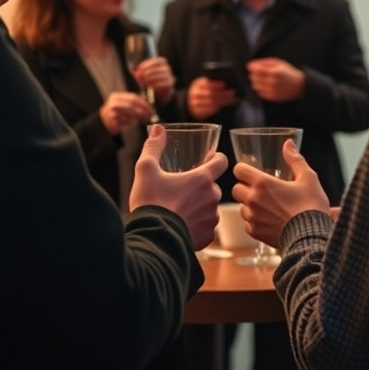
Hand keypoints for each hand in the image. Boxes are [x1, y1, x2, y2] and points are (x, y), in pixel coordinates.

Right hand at [99, 91, 151, 134]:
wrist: (101, 123)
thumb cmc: (115, 113)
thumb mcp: (122, 104)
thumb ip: (132, 102)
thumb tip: (146, 103)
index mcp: (116, 96)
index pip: (133, 97)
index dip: (143, 103)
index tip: (149, 108)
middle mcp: (113, 103)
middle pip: (132, 105)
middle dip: (142, 110)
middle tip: (149, 115)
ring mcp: (112, 112)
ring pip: (130, 114)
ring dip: (137, 117)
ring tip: (141, 119)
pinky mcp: (112, 121)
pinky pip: (126, 122)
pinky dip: (131, 122)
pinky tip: (131, 122)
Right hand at [130, 124, 226, 248]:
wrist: (151, 240)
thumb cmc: (150, 203)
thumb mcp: (146, 170)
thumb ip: (153, 147)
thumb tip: (158, 129)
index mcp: (201, 179)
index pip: (222, 162)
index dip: (216, 159)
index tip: (208, 161)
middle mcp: (212, 198)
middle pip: (213, 186)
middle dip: (202, 187)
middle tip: (183, 190)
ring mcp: (211, 219)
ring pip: (210, 208)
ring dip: (200, 207)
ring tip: (180, 210)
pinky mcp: (206, 238)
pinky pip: (207, 228)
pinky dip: (197, 226)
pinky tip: (182, 226)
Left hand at [131, 55, 175, 104]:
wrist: (159, 94)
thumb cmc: (150, 81)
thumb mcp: (145, 75)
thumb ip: (141, 71)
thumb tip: (132, 68)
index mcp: (162, 63)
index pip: (158, 61)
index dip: (148, 63)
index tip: (140, 68)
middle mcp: (167, 68)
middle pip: (159, 68)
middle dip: (148, 72)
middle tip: (139, 76)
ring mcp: (170, 76)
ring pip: (162, 75)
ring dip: (151, 78)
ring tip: (143, 81)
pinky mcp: (170, 84)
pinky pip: (165, 83)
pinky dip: (156, 84)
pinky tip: (149, 86)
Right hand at [186, 76, 237, 118]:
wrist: (191, 101)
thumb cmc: (203, 91)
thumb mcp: (205, 85)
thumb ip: (213, 84)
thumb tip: (227, 84)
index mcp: (198, 84)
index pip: (206, 84)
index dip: (215, 84)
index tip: (224, 84)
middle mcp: (195, 93)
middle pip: (209, 94)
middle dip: (222, 94)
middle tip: (231, 94)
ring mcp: (194, 103)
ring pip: (208, 103)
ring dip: (220, 102)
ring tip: (230, 100)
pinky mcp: (196, 112)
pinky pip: (205, 111)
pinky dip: (213, 109)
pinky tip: (219, 107)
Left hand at [232, 139, 328, 248]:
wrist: (312, 237)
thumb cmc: (311, 205)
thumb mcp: (308, 178)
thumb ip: (295, 159)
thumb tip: (288, 144)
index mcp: (262, 183)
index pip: (239, 170)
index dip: (244, 169)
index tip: (251, 172)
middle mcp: (253, 200)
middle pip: (236, 189)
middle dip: (245, 188)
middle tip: (259, 189)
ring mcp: (253, 218)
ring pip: (242, 207)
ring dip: (250, 206)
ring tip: (267, 206)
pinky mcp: (256, 233)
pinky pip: (248, 224)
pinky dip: (255, 222)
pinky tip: (269, 220)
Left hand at [245, 57, 305, 102]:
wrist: (299, 86)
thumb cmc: (288, 72)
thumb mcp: (278, 62)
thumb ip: (263, 62)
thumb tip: (249, 65)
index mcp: (274, 71)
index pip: (255, 69)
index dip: (251, 67)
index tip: (251, 66)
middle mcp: (272, 82)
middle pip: (253, 78)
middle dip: (253, 74)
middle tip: (258, 72)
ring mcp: (272, 90)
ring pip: (255, 86)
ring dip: (256, 81)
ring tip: (262, 79)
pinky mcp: (272, 97)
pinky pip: (259, 93)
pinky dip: (260, 88)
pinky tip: (265, 85)